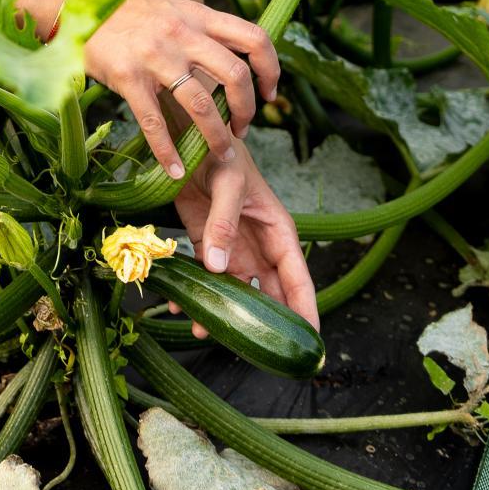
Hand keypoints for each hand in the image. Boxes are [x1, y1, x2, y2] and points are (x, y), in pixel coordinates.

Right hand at [83, 0, 279, 180]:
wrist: (76, 3)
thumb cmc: (126, 10)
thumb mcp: (171, 9)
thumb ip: (199, 29)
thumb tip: (230, 57)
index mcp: (198, 16)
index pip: (254, 38)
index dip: (271, 68)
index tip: (270, 92)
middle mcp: (182, 34)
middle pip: (235, 75)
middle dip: (247, 110)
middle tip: (243, 129)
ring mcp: (156, 56)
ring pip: (201, 104)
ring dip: (217, 137)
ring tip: (221, 156)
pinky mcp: (128, 77)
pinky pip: (154, 122)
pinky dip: (167, 152)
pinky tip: (174, 170)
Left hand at [167, 133, 318, 330]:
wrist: (191, 137)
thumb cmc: (223, 154)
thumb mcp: (229, 184)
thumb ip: (224, 225)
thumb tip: (219, 269)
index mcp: (279, 233)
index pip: (299, 281)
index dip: (306, 313)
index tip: (310, 345)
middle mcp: (260, 248)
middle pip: (269, 296)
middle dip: (261, 325)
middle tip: (250, 352)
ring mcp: (233, 250)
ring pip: (235, 293)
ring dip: (222, 313)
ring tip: (201, 330)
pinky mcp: (206, 245)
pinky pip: (205, 278)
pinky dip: (194, 293)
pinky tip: (178, 306)